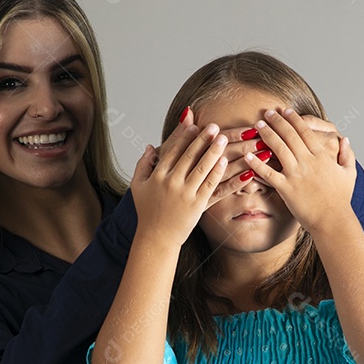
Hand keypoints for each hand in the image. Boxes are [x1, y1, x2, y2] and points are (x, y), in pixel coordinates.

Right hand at [132, 113, 227, 245]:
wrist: (156, 238)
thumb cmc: (147, 212)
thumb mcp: (138, 186)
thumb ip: (143, 164)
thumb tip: (149, 146)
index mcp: (157, 175)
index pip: (173, 151)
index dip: (185, 137)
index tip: (195, 125)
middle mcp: (171, 183)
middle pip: (189, 156)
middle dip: (202, 139)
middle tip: (213, 126)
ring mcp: (185, 194)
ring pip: (202, 168)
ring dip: (213, 151)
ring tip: (223, 138)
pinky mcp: (197, 205)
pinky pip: (210, 185)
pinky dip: (217, 172)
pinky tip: (225, 161)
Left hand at [240, 108, 355, 233]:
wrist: (332, 220)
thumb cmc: (341, 199)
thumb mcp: (349, 173)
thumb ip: (347, 154)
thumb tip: (345, 139)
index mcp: (322, 156)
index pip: (305, 131)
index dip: (294, 118)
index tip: (285, 111)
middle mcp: (308, 162)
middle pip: (289, 135)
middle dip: (277, 121)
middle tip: (268, 113)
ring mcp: (296, 174)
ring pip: (278, 148)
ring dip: (267, 134)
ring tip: (258, 125)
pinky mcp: (286, 188)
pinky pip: (268, 173)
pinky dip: (257, 164)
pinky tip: (248, 155)